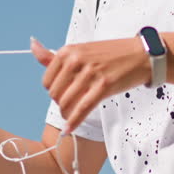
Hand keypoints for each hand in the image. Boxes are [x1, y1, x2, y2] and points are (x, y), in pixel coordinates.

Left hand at [31, 35, 149, 132]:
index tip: (63, 94)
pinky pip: (82, 108)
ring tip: (71, 116)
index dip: (53, 92)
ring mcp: (90, 73)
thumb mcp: (80, 50)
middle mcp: (76, 60)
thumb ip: (54, 55)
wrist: (141, 55)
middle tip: (71, 104)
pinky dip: (74, 121)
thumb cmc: (111, 54)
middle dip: (60, 103)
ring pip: (66, 102)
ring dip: (66, 114)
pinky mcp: (103, 85)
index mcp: (68, 51)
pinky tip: (69, 129)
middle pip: (54, 94)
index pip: (47, 81)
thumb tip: (32, 45)